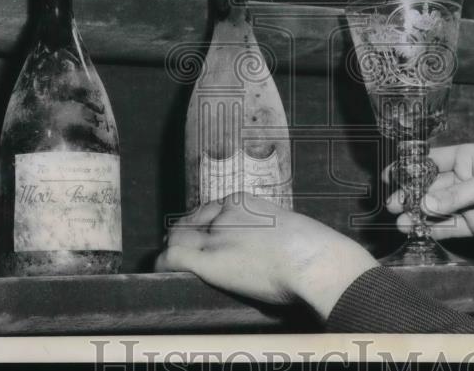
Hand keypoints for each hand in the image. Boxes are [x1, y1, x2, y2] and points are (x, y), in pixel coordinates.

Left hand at [155, 193, 377, 319]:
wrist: (313, 260)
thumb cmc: (312, 250)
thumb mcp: (287, 227)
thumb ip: (268, 231)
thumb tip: (268, 247)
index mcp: (245, 202)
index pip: (210, 209)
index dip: (200, 224)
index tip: (200, 234)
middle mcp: (226, 213)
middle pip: (190, 221)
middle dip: (182, 234)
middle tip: (178, 248)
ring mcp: (216, 235)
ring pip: (178, 237)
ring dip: (172, 249)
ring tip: (168, 262)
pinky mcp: (209, 260)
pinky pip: (174, 257)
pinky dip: (163, 264)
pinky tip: (160, 272)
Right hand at [386, 143, 473, 248]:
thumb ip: (456, 196)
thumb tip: (425, 204)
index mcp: (466, 158)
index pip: (431, 160)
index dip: (409, 167)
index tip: (390, 176)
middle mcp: (463, 179)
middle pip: (430, 187)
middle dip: (410, 196)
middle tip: (393, 205)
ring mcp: (467, 203)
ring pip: (436, 208)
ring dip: (418, 215)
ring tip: (400, 223)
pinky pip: (449, 226)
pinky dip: (433, 229)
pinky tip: (418, 231)